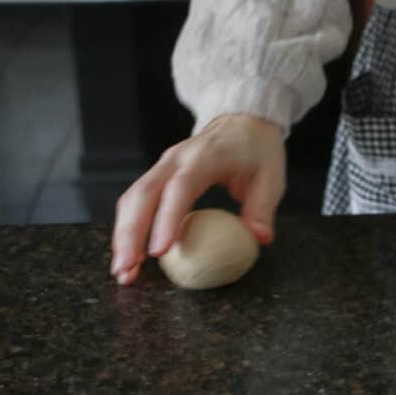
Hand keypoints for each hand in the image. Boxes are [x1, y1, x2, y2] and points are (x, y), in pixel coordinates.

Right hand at [110, 114, 285, 284]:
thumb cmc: (257, 151)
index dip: (167, 218)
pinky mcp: (157, 176)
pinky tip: (130, 256)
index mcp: (205, 157)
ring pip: (132, 199)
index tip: (159, 251)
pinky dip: (128, 229)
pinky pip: (135, 202)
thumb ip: (262, 208)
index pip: (180, 187)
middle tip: (126, 269)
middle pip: (142, 194)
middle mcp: (176, 159)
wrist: (242, 122)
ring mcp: (162, 166)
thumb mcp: (272, 177)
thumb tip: (258, 239)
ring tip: (124, 271)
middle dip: (130, 234)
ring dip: (123, 235)